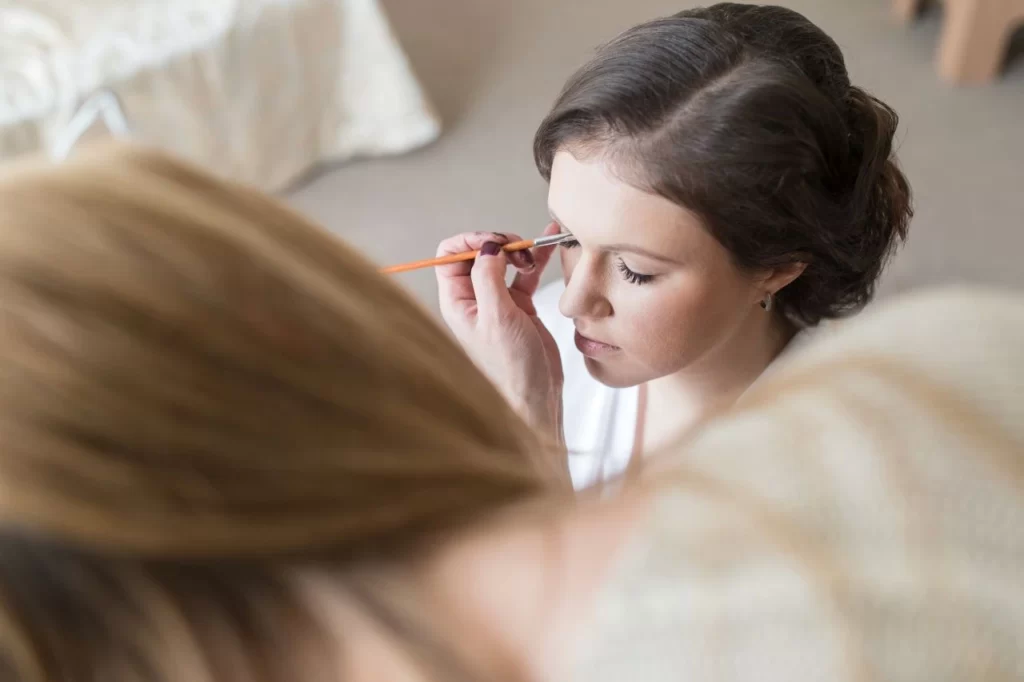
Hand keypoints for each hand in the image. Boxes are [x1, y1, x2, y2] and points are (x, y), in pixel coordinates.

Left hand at [436, 225, 563, 442]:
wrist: (535, 397)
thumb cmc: (511, 368)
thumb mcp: (497, 318)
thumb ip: (489, 277)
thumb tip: (488, 246)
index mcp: (457, 302)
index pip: (450, 255)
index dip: (472, 241)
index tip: (497, 242)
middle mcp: (474, 300)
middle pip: (478, 253)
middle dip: (499, 244)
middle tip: (521, 249)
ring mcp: (497, 302)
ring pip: (503, 262)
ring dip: (520, 250)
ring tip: (537, 251)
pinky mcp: (520, 307)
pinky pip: (525, 275)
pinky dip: (536, 260)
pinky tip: (549, 246)